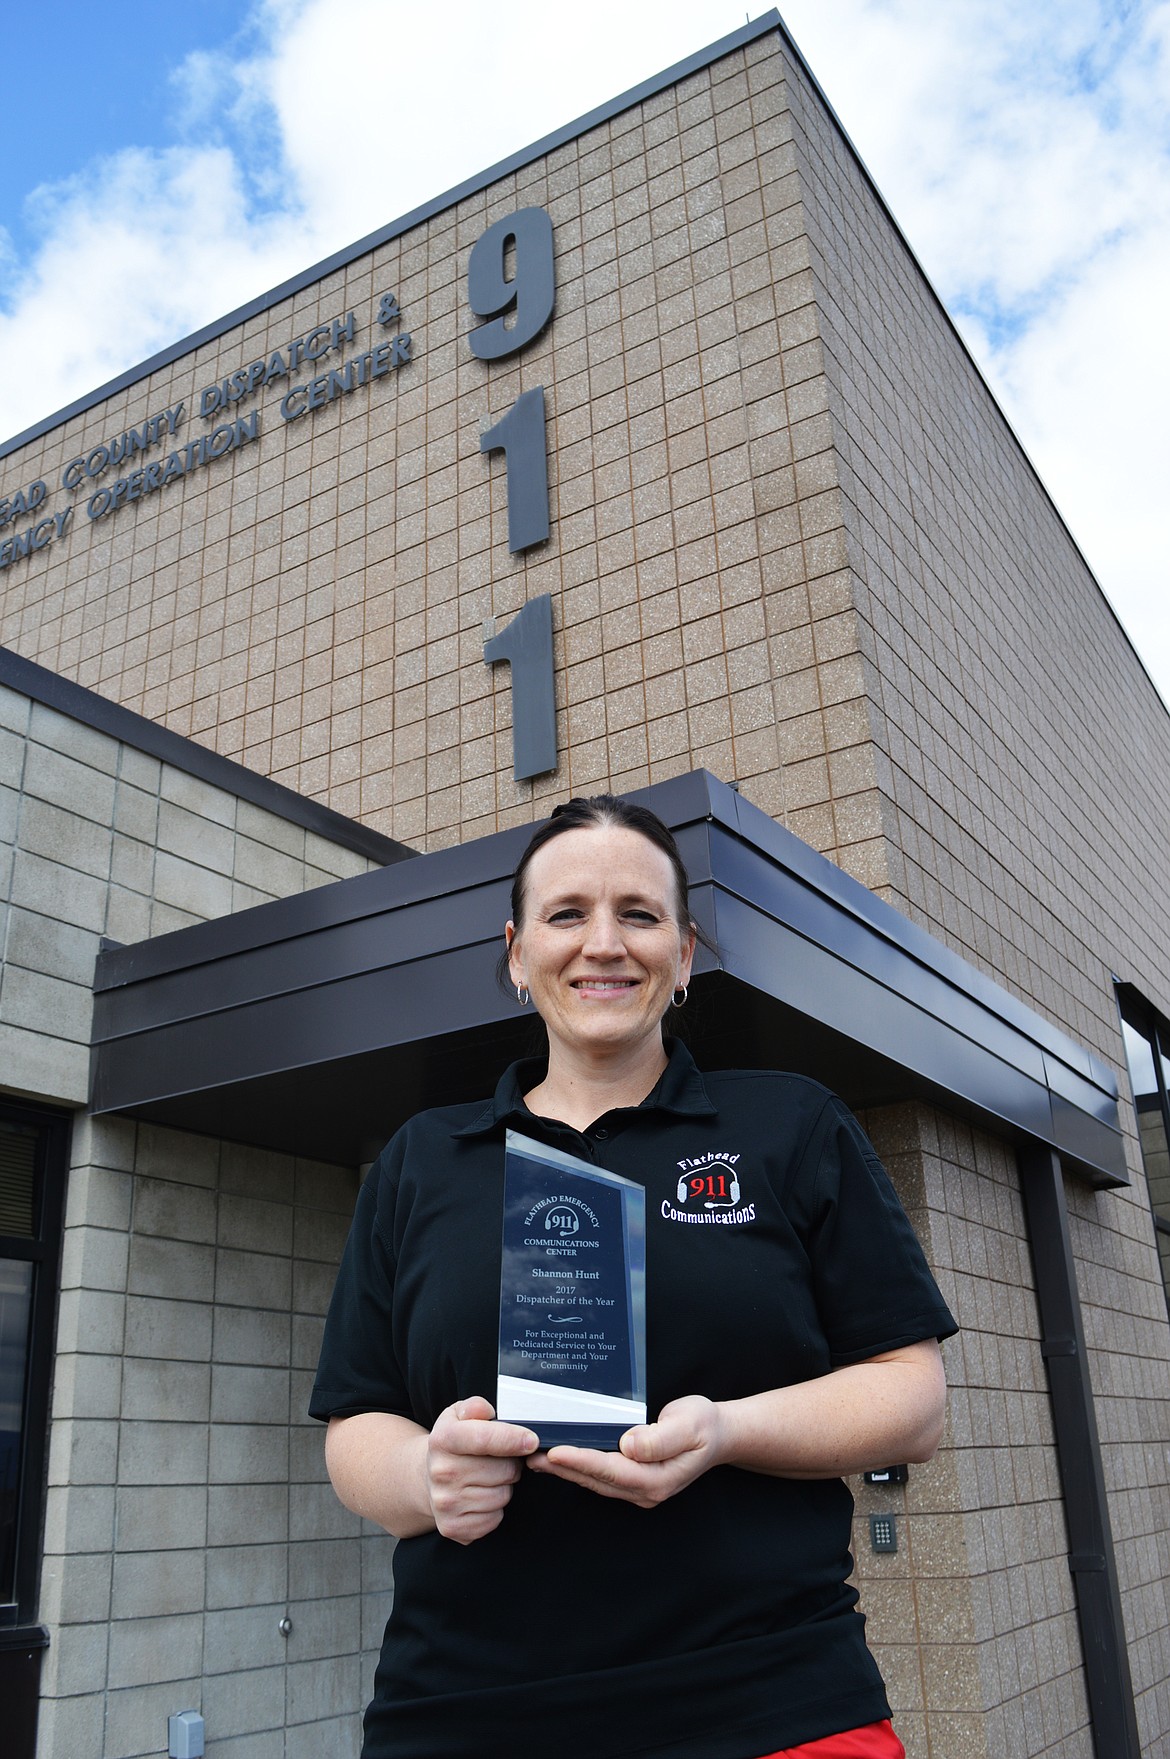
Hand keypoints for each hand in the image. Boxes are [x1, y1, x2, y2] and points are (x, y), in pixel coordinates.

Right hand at [426, 1396, 537, 1543]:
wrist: (427, 1478)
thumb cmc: (454, 1444)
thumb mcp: (459, 1415)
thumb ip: (475, 1407)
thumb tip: (486, 1411)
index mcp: (442, 1439)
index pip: (483, 1438)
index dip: (513, 1438)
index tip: (531, 1441)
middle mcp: (441, 1472)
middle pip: (503, 1470)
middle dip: (511, 1464)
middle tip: (499, 1461)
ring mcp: (445, 1503)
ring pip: (502, 1496)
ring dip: (503, 1487)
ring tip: (488, 1478)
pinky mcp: (452, 1527)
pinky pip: (494, 1519)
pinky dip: (495, 1509)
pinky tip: (481, 1497)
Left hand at [527, 1395, 723, 1506]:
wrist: (718, 1434)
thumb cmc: (704, 1426)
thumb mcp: (690, 1425)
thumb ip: (660, 1439)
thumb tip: (630, 1446)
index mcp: (657, 1479)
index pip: (612, 1471)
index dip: (582, 1461)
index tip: (556, 1452)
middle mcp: (645, 1490)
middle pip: (598, 1479)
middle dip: (564, 1468)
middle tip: (532, 1455)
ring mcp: (638, 1489)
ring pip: (595, 1481)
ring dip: (566, 1470)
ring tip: (537, 1458)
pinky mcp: (633, 1480)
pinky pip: (601, 1476)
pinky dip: (579, 1468)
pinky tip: (561, 1460)